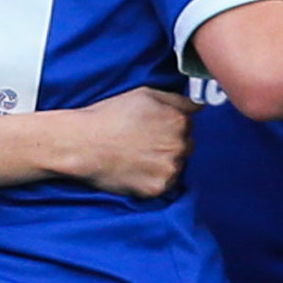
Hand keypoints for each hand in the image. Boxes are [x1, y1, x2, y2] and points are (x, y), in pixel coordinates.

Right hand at [61, 86, 198, 198]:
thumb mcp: (145, 94)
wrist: (84, 143)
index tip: (153, 128)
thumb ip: (177, 99)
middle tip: (144, 143)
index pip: (188, 125)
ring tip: (138, 157)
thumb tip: (199, 106)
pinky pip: (164, 184)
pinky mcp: (157, 188)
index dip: (170, 126)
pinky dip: (153, 179)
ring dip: (164, 163)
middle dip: (170, 145)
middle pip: (185, 147)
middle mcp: (179, 145)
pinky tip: (135, 169)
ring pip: (176, 167)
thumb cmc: (110, 115)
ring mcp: (169, 169)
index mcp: (179, 120)